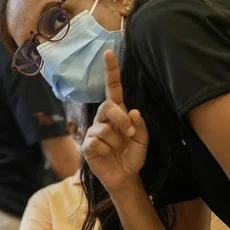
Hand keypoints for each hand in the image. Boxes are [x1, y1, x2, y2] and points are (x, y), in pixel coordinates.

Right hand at [81, 50, 148, 191]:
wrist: (125, 176)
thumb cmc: (132, 155)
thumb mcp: (143, 141)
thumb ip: (140, 126)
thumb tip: (132, 111)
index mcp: (118, 113)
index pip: (113, 89)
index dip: (111, 72)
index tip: (109, 53)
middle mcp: (104, 119)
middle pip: (108, 107)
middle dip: (120, 120)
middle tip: (128, 134)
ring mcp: (93, 131)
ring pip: (104, 129)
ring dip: (116, 141)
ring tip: (117, 149)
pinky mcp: (86, 145)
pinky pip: (96, 142)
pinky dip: (105, 150)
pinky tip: (106, 155)